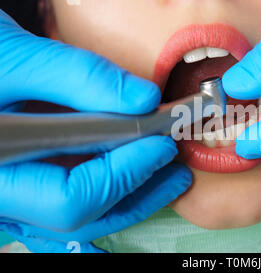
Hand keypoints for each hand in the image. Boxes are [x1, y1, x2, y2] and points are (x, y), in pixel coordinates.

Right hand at [0, 10, 191, 251]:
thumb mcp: (17, 59)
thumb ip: (81, 77)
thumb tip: (145, 99)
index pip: (71, 198)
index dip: (124, 174)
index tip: (161, 145)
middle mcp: (0, 199)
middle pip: (81, 217)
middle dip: (137, 192)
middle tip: (176, 168)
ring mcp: (11, 199)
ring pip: (79, 219)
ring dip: (129, 197)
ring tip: (166, 174)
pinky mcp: (24, 188)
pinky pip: (69, 205)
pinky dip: (107, 192)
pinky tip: (133, 175)